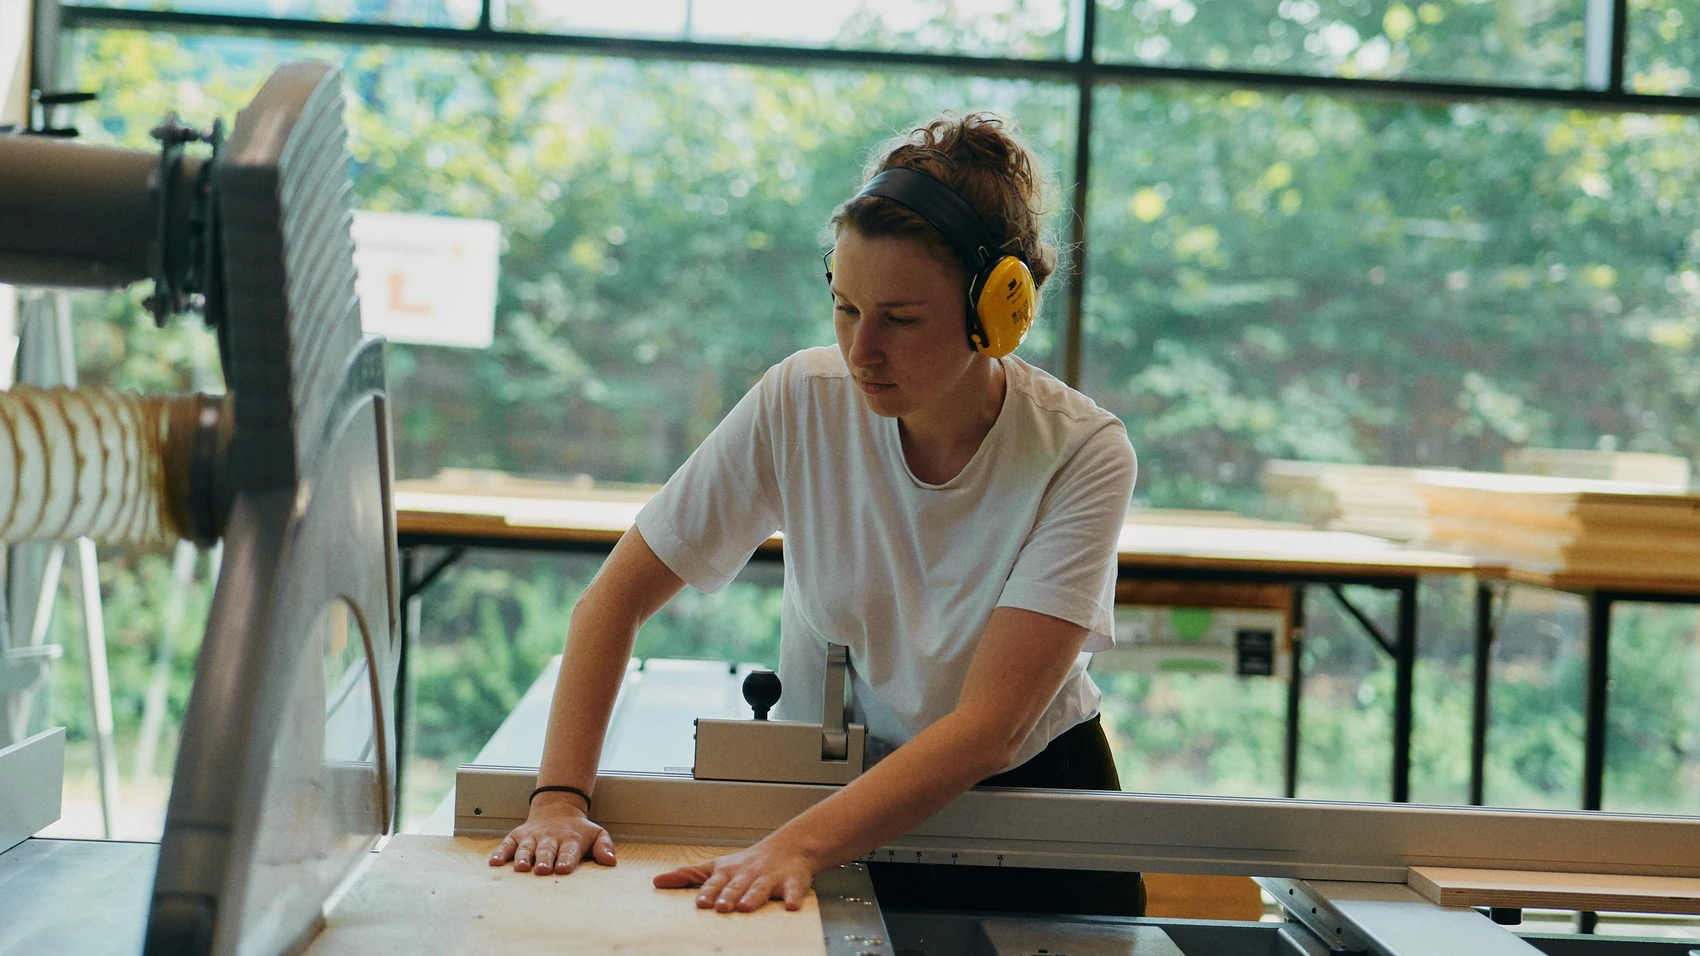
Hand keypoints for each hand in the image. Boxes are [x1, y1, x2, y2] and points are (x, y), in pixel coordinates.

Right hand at [488, 793, 615, 875]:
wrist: (558, 807)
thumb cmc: (578, 829)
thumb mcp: (597, 833)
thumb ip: (604, 847)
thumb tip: (611, 861)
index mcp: (570, 839)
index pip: (569, 850)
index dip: (566, 859)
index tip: (563, 868)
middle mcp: (550, 837)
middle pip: (547, 849)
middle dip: (544, 859)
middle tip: (542, 870)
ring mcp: (532, 836)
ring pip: (527, 847)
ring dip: (523, 857)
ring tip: (521, 868)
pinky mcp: (518, 836)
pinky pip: (507, 843)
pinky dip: (501, 852)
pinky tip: (494, 862)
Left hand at [652, 836, 813, 912]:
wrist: (789, 848)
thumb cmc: (747, 863)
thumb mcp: (717, 866)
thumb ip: (689, 876)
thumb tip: (657, 881)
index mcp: (729, 872)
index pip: (715, 882)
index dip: (708, 892)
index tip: (700, 904)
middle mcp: (748, 874)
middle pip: (737, 886)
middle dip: (728, 895)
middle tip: (720, 907)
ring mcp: (770, 878)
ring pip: (760, 888)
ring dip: (753, 897)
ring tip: (745, 907)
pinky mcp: (792, 882)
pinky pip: (793, 890)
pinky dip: (793, 898)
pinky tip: (791, 906)